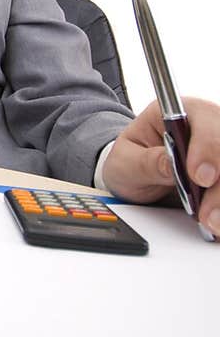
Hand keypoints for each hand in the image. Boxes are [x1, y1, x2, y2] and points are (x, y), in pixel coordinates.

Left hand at [102, 96, 219, 234]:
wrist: (134, 176)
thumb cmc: (130, 160)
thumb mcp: (125, 161)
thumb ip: (148, 162)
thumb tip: (172, 164)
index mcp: (180, 112)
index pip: (204, 119)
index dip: (207, 147)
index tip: (199, 176)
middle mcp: (208, 126)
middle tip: (206, 213)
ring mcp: (218, 151)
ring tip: (210, 223)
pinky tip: (217, 224)